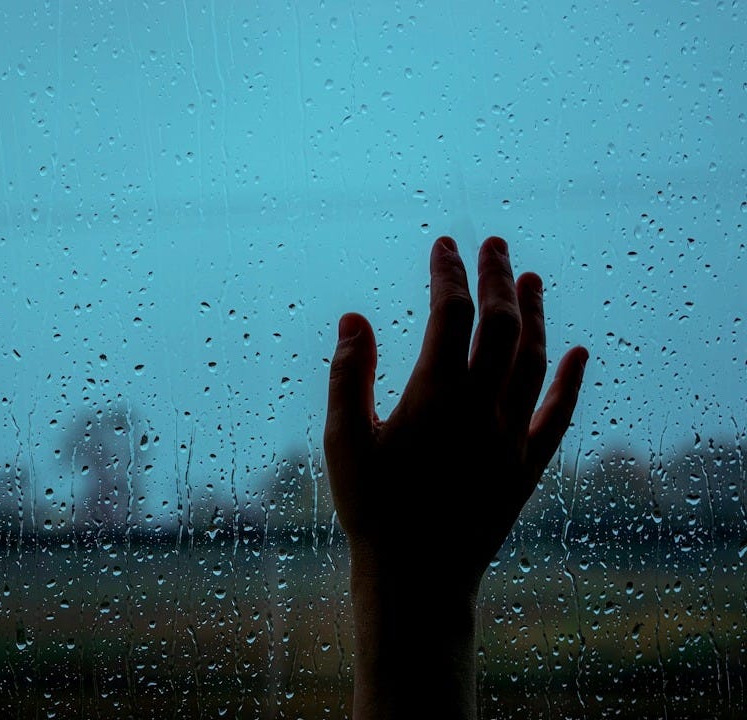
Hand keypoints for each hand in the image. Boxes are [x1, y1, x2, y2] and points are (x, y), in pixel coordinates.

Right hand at [324, 236, 587, 719]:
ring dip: (536, 315)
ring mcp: (511, 437)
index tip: (445, 246)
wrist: (418, 580)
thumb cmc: (372, 511)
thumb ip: (348, 374)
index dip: (449, 273)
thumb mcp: (344, 441)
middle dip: (498, 278)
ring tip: (532, 279)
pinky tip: (580, 353)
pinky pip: (559, 415)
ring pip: (534, 360)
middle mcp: (482, 409)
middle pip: (501, 325)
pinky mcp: (527, 467)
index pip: (450, 314)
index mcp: (435, 397)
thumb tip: (354, 317)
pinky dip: (571, 381)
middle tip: (495, 243)